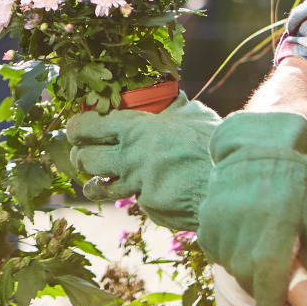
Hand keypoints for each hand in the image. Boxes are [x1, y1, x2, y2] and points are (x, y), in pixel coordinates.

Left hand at [65, 94, 219, 230]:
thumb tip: (170, 97)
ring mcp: (137, 186)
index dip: (77, 128)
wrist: (230, 182)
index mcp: (135, 129)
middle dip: (80, 156)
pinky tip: (148, 191)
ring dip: (95, 183)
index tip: (76, 129)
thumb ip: (173, 108)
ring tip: (98, 181)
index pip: (87, 126)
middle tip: (83, 154)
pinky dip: (138, 196)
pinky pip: (134, 200)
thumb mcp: (191, 114)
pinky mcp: (149, 208)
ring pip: (98, 187)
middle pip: (84, 159)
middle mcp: (129, 159)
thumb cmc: (211, 143)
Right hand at [196, 111, 306, 305]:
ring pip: (233, 268)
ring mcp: (219, 239)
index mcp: (270, 255)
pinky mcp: (205, 226)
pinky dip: (230, 245)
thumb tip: (305, 291)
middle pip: (250, 286)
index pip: (268, 304)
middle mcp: (240, 252)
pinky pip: (218, 249)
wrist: (257, 149)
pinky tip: (243, 224)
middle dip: (263, 281)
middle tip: (274, 257)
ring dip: (246, 261)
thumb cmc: (292, 186)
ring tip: (259, 232)